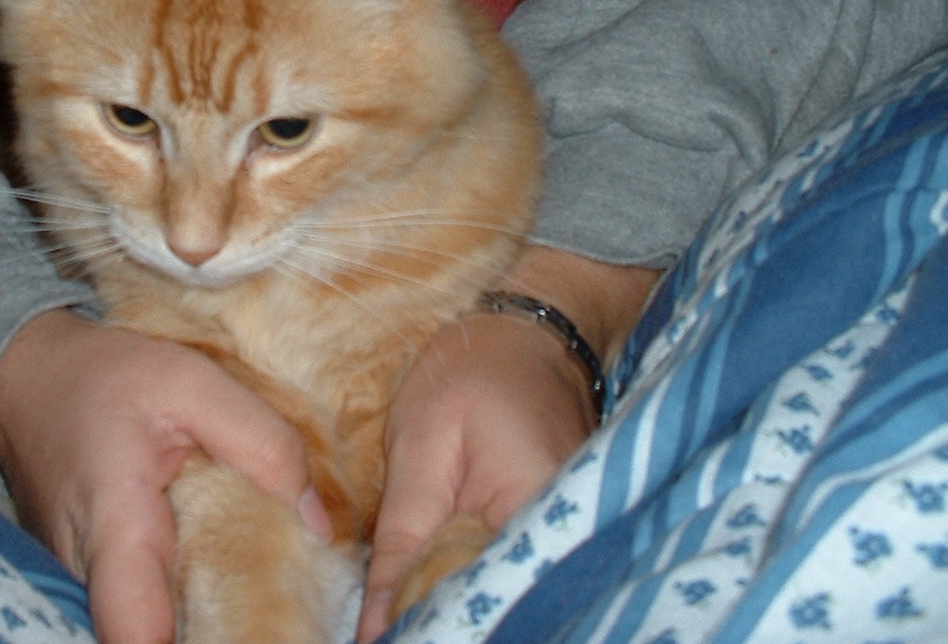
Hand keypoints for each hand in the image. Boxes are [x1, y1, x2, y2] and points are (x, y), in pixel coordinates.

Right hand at [0, 309, 329, 643]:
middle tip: (278, 609)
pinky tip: (210, 570)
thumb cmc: (105, 376)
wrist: (25, 378)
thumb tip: (319, 528)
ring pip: (145, 628)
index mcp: (116, 522)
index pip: (138, 635)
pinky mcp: (78, 582)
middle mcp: (84, 571)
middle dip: (216, 632)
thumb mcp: (192, 381)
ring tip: (252, 585)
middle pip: (150, 640)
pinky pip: (135, 610)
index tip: (257, 629)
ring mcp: (74, 583)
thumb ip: (263, 445)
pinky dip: (175, 601)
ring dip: (197, 617)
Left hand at [357, 250, 657, 641]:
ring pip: (503, 595)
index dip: (426, 624)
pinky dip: (474, 580)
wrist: (527, 333)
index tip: (378, 635)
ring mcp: (571, 535)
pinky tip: (439, 580)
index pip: (476, 602)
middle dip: (441, 617)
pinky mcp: (562, 532)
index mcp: (538, 512)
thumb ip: (400, 543)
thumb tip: (376, 629)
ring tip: (406, 603)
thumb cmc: (471, 372)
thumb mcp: (420, 448)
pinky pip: (512, 573)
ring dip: (455, 600)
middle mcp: (571, 535)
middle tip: (386, 620)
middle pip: (496, 607)